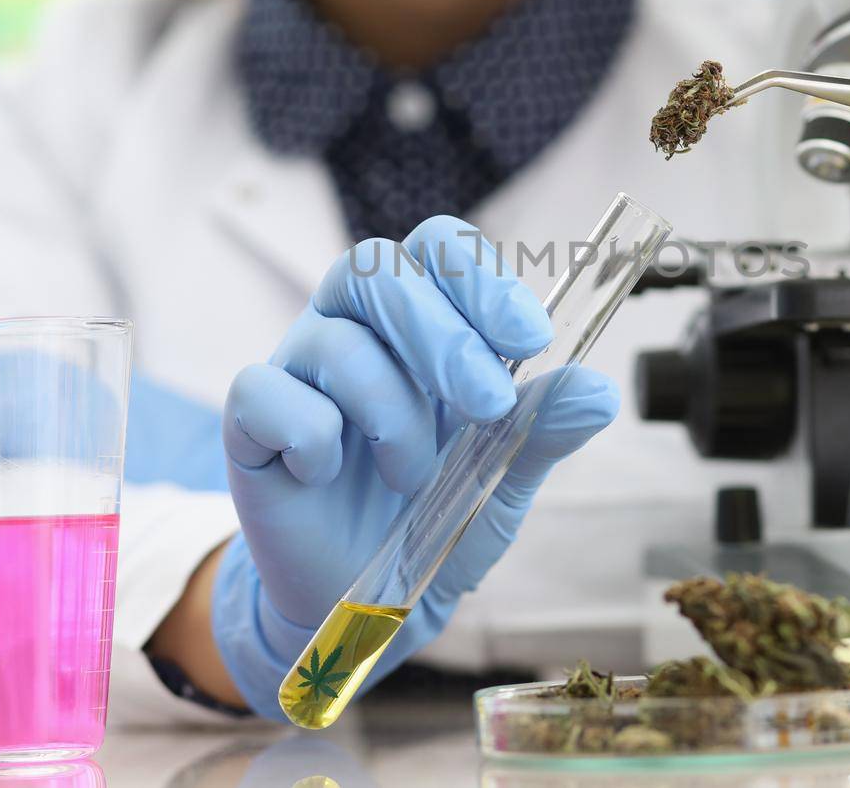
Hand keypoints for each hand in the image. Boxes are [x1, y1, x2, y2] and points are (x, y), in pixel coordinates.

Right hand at [210, 217, 619, 717]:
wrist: (359, 603)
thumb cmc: (432, 520)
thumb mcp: (502, 481)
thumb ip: (543, 430)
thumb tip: (600, 390)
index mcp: (419, 322)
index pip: (438, 248)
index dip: (480, 278)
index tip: (531, 336)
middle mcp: (353, 328)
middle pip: (376, 269)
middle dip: (442, 334)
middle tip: (487, 404)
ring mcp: (297, 371)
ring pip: (333, 339)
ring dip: (391, 411)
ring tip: (412, 477)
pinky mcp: (249, 424)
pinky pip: (264, 393)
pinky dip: (311, 437)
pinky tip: (330, 476)